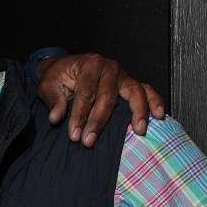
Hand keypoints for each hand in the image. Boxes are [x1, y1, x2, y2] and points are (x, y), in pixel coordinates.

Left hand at [36, 54, 165, 146]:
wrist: (66, 67)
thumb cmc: (58, 76)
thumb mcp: (48, 84)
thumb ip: (53, 100)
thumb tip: (56, 117)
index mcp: (89, 64)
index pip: (86, 94)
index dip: (79, 116)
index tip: (74, 135)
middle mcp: (109, 67)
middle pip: (107, 97)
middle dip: (98, 121)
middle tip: (89, 141)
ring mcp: (122, 75)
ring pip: (134, 92)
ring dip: (138, 112)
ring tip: (138, 130)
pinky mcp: (129, 83)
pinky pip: (146, 90)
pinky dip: (155, 101)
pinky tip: (159, 115)